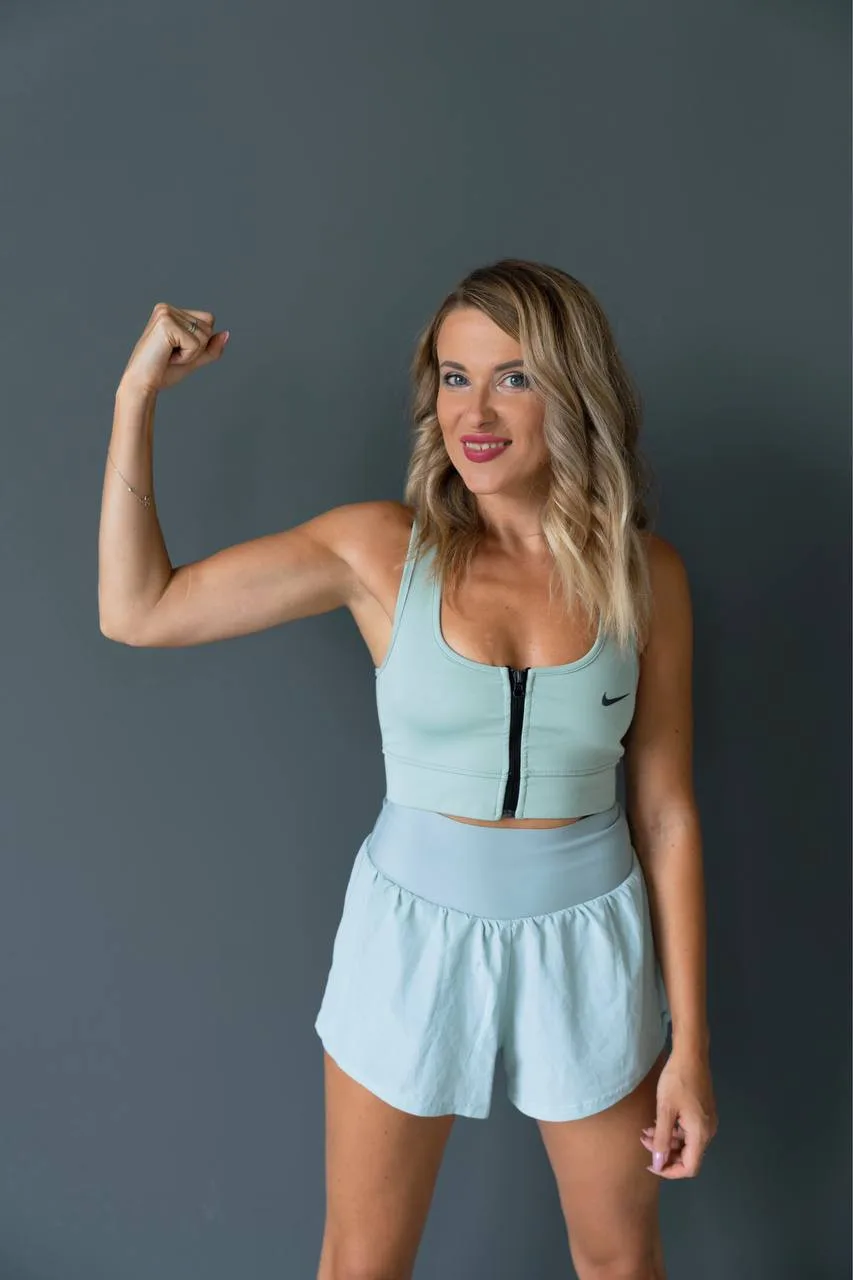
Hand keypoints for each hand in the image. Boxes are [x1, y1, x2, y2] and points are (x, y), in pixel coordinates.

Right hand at [118, 303, 228, 395]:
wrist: (142, 384)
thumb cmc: (163, 371)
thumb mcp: (193, 358)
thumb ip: (210, 347)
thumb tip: (226, 333)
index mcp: (170, 311)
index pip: (208, 320)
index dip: (200, 342)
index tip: (177, 350)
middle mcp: (166, 308)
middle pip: (208, 326)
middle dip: (197, 348)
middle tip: (172, 355)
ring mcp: (165, 314)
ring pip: (204, 335)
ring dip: (191, 353)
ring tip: (169, 355)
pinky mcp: (166, 325)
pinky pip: (196, 343)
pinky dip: (187, 356)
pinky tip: (168, 356)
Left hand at [640, 1049, 717, 1178]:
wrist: (691, 1054)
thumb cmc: (676, 1081)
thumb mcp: (665, 1110)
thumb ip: (661, 1139)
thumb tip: (658, 1163)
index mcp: (701, 1134)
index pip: (689, 1167)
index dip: (670, 1170)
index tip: (652, 1164)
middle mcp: (707, 1132)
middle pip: (687, 1155)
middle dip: (664, 1152)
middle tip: (644, 1140)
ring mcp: (706, 1121)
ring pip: (686, 1141)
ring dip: (666, 1139)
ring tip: (646, 1130)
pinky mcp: (703, 1112)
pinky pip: (687, 1130)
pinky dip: (672, 1130)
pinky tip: (657, 1121)